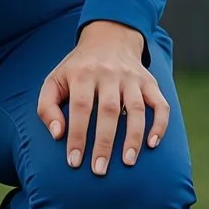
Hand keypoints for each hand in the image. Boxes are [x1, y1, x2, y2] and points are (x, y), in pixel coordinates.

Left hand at [37, 21, 168, 176]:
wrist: (109, 37)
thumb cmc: (77, 68)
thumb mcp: (54, 80)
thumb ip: (47, 106)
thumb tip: (57, 134)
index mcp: (82, 74)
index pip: (80, 107)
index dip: (77, 135)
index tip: (74, 161)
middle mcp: (108, 74)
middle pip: (108, 110)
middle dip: (103, 143)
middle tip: (99, 170)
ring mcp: (132, 78)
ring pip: (136, 108)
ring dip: (133, 137)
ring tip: (128, 162)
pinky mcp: (150, 82)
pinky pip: (160, 103)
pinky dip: (159, 123)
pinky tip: (153, 144)